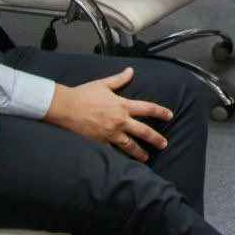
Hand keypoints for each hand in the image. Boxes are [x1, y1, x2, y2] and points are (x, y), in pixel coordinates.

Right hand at [43, 67, 172, 162]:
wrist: (65, 107)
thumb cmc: (84, 94)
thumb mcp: (103, 84)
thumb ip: (119, 79)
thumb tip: (131, 70)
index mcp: (123, 105)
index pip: (147, 108)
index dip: (160, 112)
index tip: (169, 116)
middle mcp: (120, 121)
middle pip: (143, 131)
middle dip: (155, 138)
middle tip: (164, 144)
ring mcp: (110, 133)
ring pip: (130, 145)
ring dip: (140, 152)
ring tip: (146, 157)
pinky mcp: (100, 142)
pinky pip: (113, 151)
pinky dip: (120, 157)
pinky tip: (125, 163)